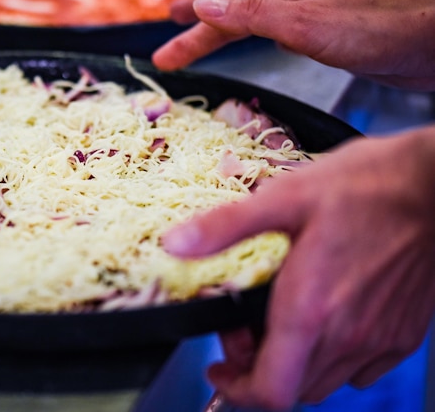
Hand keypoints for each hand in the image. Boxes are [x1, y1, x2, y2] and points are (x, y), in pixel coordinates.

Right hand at [152, 0, 434, 89]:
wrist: (423, 42)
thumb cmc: (369, 34)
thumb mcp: (303, 27)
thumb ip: (253, 17)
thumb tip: (204, 7)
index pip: (222, 12)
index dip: (191, 29)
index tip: (163, 47)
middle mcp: (289, 2)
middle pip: (231, 11)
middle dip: (197, 28)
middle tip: (169, 40)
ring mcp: (306, 16)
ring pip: (251, 19)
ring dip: (221, 27)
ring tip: (200, 33)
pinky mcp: (322, 33)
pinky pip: (271, 31)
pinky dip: (250, 34)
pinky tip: (256, 39)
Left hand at [162, 126, 434, 409]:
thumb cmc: (365, 187)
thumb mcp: (284, 196)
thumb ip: (225, 227)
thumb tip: (175, 244)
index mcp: (310, 309)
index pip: (269, 392)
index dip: (235, 390)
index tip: (219, 366)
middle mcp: (346, 335)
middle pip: (292, 390)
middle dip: (257, 368)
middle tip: (245, 325)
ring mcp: (379, 339)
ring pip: (324, 382)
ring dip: (293, 363)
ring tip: (280, 320)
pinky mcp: (403, 334)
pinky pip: (360, 370)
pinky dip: (331, 358)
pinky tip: (324, 319)